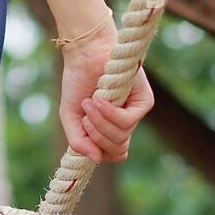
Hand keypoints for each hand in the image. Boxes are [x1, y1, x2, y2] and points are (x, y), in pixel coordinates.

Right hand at [57, 22, 153, 162]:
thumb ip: (78, 141)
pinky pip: (128, 121)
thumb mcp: (70, 117)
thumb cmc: (77, 83)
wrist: (85, 54)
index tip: (84, 130)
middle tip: (84, 114)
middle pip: (117, 148)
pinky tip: (99, 99)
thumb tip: (96, 160)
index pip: (115, 154)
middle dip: (96, 136)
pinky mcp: (144, 101)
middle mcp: (126, 122)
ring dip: (100, 123)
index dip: (100, 151)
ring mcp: (136, 111)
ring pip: (122, 136)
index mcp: (111, 128)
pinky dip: (110, 114)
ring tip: (90, 102)